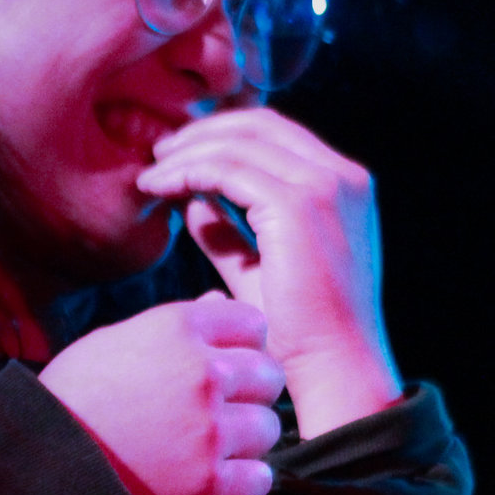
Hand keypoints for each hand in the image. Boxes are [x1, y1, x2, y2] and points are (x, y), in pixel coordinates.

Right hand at [39, 293, 284, 494]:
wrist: (38, 465)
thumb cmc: (72, 397)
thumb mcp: (116, 341)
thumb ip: (176, 324)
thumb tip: (220, 304)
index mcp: (178, 329)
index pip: (253, 324)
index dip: (244, 345)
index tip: (229, 364)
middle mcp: (203, 374)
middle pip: (269, 374)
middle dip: (251, 391)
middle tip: (223, 408)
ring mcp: (209, 431)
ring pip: (268, 426)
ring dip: (247, 438)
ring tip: (212, 445)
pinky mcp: (209, 485)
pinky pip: (260, 478)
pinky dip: (244, 481)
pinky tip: (217, 477)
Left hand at [138, 107, 402, 436]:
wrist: (334, 370)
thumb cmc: (301, 336)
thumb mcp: (261, 270)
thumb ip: (232, 232)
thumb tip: (195, 202)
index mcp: (345, 187)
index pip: (277, 134)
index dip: (224, 135)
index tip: (180, 154)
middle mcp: (342, 176)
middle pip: (258, 124)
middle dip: (201, 133)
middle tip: (158, 153)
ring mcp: (324, 186)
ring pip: (238, 143)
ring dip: (186, 153)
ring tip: (150, 175)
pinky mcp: (298, 205)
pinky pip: (227, 169)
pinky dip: (187, 172)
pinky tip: (158, 189)